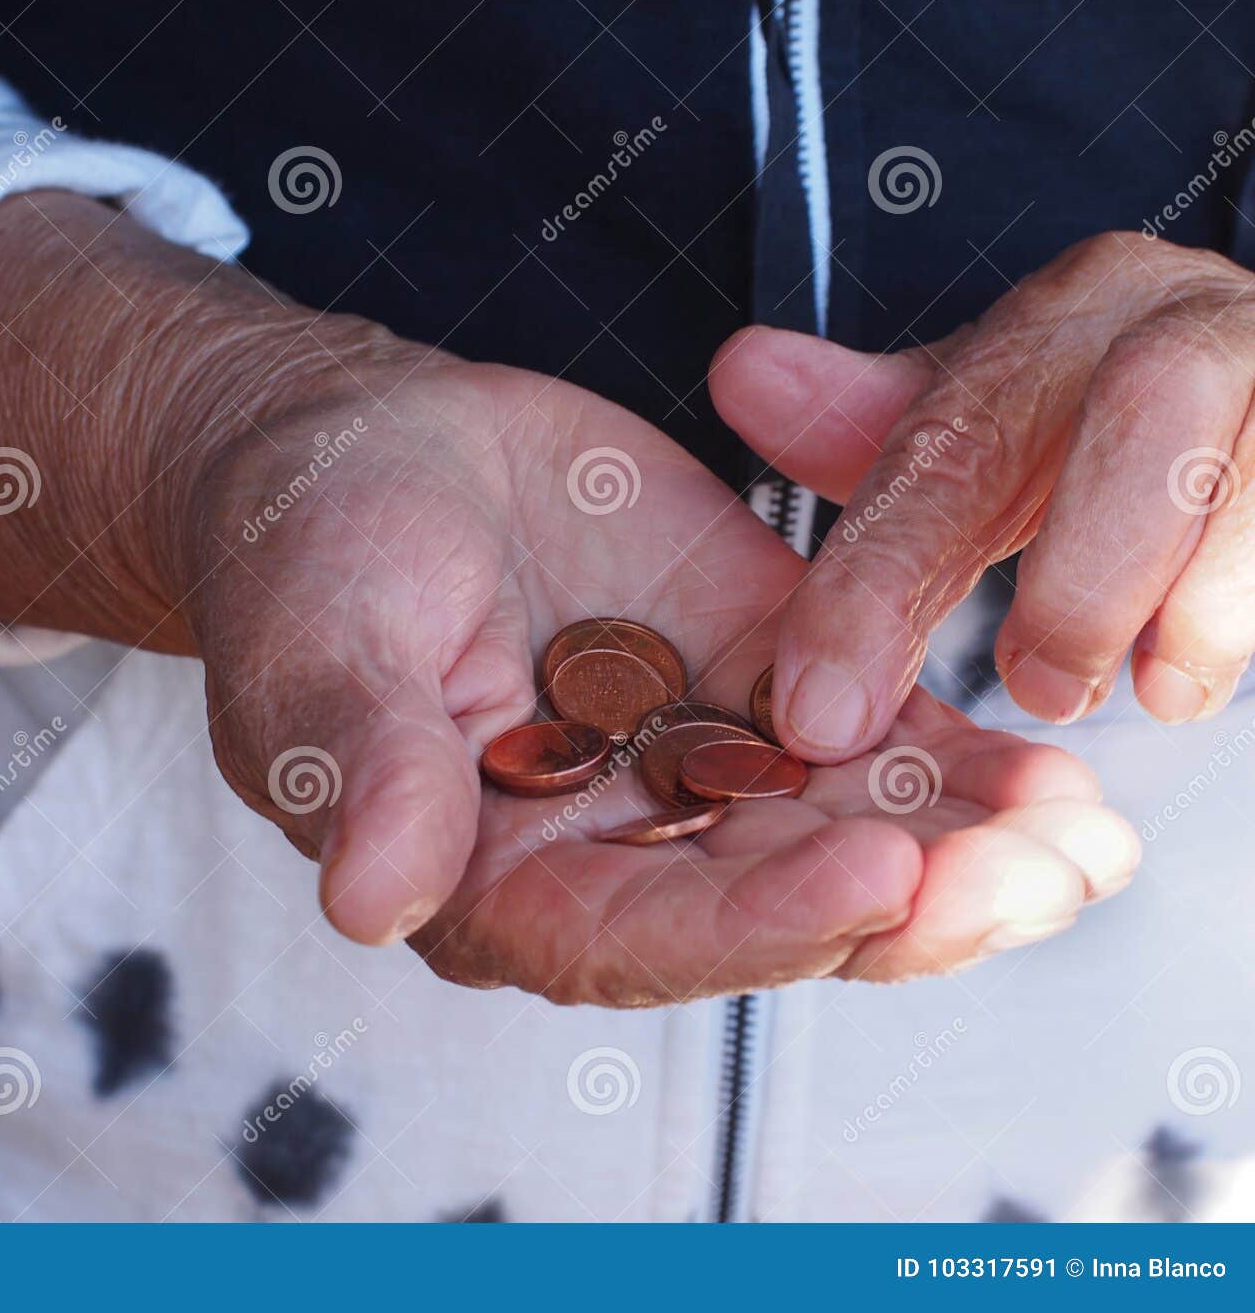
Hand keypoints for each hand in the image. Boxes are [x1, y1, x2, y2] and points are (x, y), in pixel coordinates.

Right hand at [0, 195, 1137, 1002]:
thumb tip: (369, 900)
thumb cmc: (308, 556)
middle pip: (769, 907)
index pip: (629, 935)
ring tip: (1080, 836)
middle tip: (1031, 875)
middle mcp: (609, 851)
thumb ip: (360, 769)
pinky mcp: (753, 682)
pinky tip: (1052, 770)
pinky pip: (866, 732)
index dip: (749, 919)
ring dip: (968, 847)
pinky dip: (960, 757)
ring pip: (841, 832)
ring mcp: (691, 770)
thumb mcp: (316, 648)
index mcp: (493, 880)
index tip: (866, 871)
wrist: (372, 454)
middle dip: (907, 902)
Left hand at [713, 231, 1254, 759]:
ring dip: (1202, 596)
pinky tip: (1205, 672)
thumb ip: (862, 425)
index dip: (878, 583)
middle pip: (1145, 408)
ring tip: (1158, 693)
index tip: (820, 710)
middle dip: (1084, 572)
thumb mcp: (977, 420)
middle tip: (1039, 689)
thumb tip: (739, 370)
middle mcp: (1183, 319)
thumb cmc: (1095, 420)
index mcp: (1062, 319)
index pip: (950, 445)